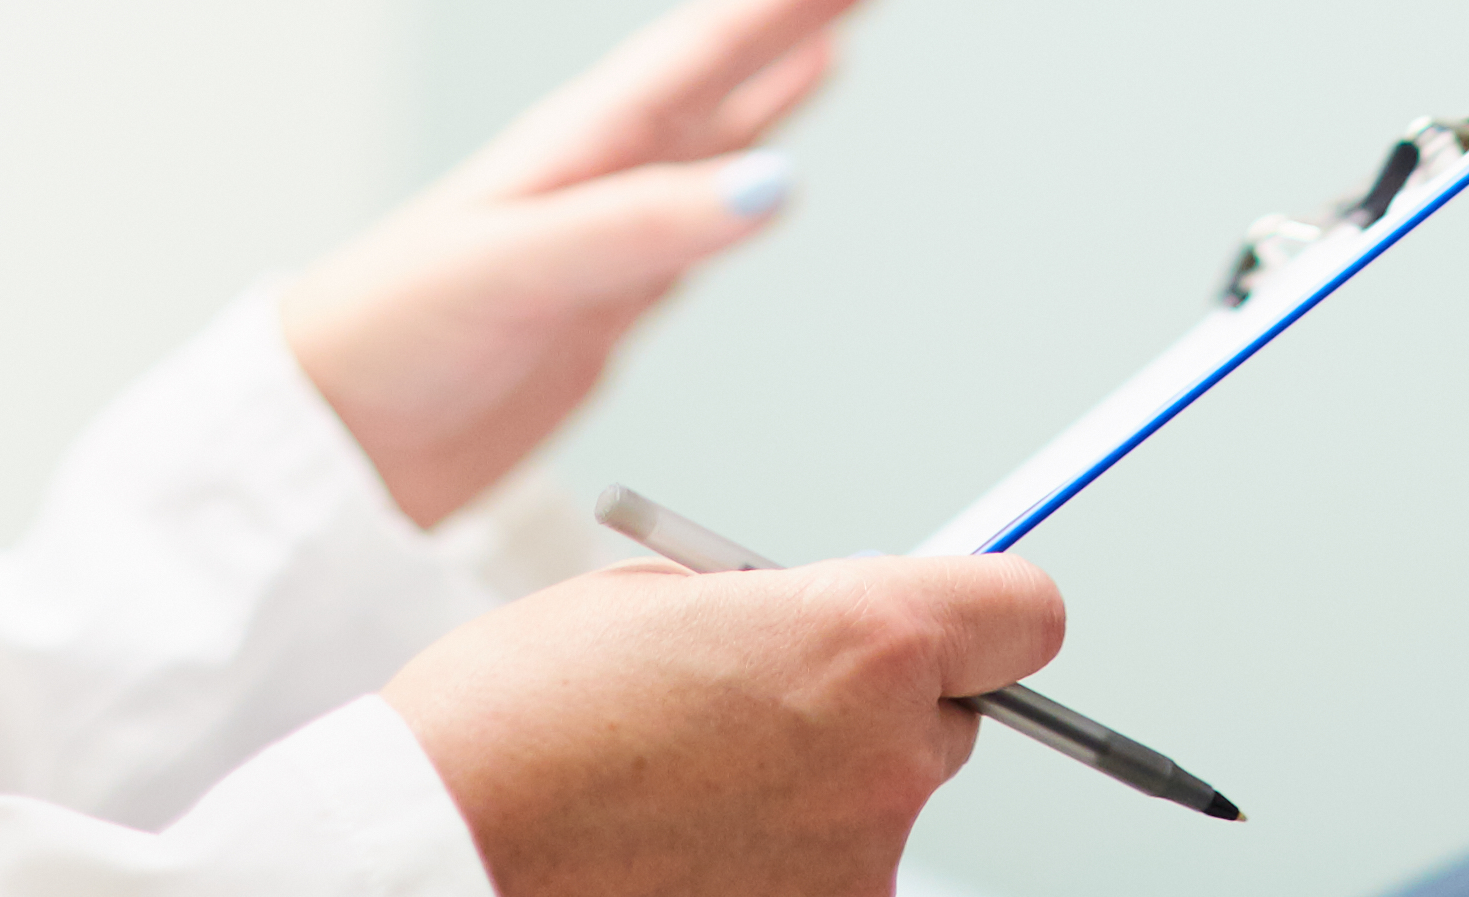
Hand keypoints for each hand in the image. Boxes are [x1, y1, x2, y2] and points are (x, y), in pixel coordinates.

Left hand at [281, 0, 876, 523]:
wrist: (328, 442)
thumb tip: (775, 186)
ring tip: (828, 51)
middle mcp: (593, 182)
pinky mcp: (593, 317)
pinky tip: (760, 198)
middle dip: (786, 21)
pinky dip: (736, 206)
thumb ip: (643, 225)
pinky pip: (689, 240)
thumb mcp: (520, 265)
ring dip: (768, 101)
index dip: (781, 3)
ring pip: (707, 153)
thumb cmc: (389, 336)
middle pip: (712, 82)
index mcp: (575, 151)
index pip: (700, 54)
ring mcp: (597, 246)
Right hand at [384, 555, 1061, 896]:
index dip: (984, 610)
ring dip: (812, 801)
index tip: (950, 620)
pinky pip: (824, 886)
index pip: (1025, 613)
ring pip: (874, 815)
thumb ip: (774, 612)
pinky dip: (770, 874)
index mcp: (863, 639)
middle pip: (948, 721)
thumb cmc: (525, 711)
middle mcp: (888, 761)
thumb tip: (818, 635)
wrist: (444, 851)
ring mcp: (859, 871)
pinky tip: (676, 856)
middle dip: (877, 710)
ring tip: (680, 797)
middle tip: (763, 715)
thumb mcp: (660, 600)